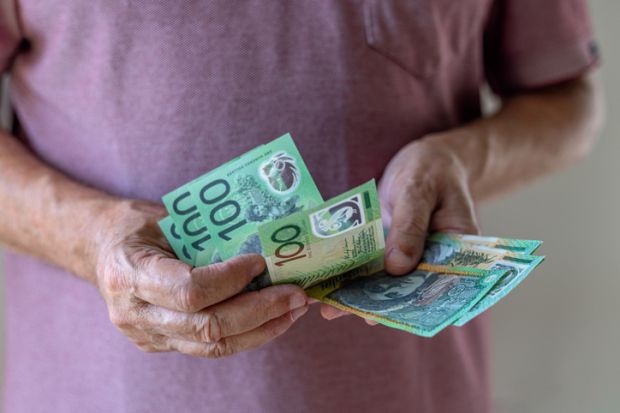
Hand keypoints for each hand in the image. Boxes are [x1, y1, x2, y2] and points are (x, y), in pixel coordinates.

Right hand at [94, 200, 308, 357]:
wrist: (99, 248)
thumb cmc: (135, 225)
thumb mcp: (164, 218)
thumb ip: (206, 235)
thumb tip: (267, 243)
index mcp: (130, 272)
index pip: (189, 291)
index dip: (230, 280)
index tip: (260, 263)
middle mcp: (134, 312)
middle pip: (207, 326)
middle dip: (259, 311)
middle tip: (296, 294)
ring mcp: (145, 334)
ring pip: (212, 345)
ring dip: (261, 329)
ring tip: (294, 310)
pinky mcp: (159, 344)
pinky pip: (209, 347)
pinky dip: (246, 334)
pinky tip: (272, 319)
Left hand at [320, 135, 478, 321]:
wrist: (426, 158)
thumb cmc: (430, 169)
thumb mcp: (418, 190)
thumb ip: (410, 226)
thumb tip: (397, 268)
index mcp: (457, 249)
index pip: (439, 283)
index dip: (413, 302)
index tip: (385, 316)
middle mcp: (435, 259)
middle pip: (408, 288)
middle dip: (377, 304)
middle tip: (346, 312)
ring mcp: (411, 255)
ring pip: (386, 280)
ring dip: (360, 294)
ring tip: (330, 308)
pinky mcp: (391, 248)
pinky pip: (374, 264)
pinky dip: (355, 273)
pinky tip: (331, 284)